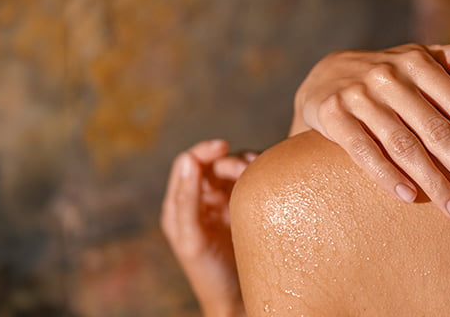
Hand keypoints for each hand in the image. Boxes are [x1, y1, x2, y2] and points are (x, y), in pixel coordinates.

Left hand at [163, 139, 252, 316]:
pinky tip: (268, 181)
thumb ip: (185, 200)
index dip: (204, 151)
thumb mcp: (191, 238)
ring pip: (237, 171)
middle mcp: (203, 201)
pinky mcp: (248, 212)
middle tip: (245, 168)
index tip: (223, 147)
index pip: (189, 164)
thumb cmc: (208, 275)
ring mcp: (227, 205)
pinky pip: (254, 186)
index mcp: (181, 205)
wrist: (238, 303)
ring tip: (257, 172)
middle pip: (216, 164)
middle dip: (230, 159)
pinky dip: (260, 177)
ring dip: (247, 165)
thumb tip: (188, 159)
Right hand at [291, 43, 449, 219]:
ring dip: (435, 182)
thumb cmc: (385, 74)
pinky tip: (410, 197)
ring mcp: (359, 96)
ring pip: (404, 145)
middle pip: (439, 131)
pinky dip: (387, 175)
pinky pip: (363, 150)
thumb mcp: (418, 58)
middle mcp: (390, 77)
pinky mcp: (331, 115)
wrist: (321, 76)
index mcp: (419, 63)